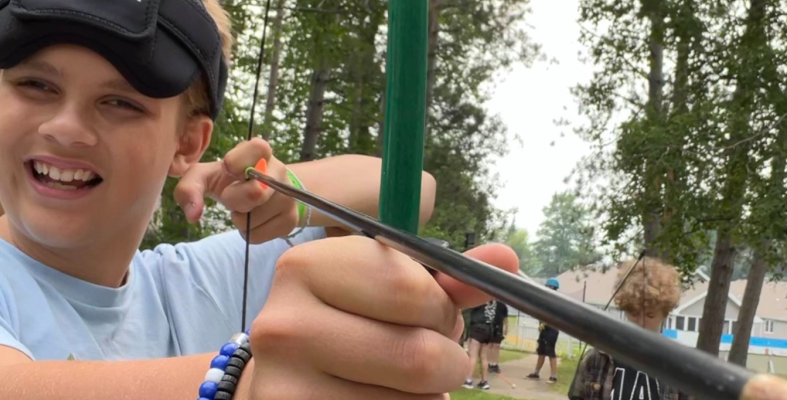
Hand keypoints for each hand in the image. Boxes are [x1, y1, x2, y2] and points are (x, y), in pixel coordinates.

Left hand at [173, 139, 298, 242]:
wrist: (259, 192)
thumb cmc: (228, 179)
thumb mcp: (204, 176)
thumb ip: (190, 187)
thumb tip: (193, 215)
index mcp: (260, 151)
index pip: (258, 148)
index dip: (236, 162)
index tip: (228, 170)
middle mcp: (280, 170)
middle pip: (255, 193)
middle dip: (233, 200)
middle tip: (231, 196)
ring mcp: (289, 196)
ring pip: (253, 220)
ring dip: (239, 219)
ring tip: (244, 207)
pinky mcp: (290, 220)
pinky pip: (258, 236)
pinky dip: (248, 232)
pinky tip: (252, 220)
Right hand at [243, 237, 519, 398]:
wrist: (279, 384)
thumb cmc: (346, 325)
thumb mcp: (387, 290)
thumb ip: (445, 278)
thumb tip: (507, 260)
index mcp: (305, 268)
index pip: (414, 291)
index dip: (440, 309)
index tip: (426, 313)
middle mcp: (284, 327)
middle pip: (420, 357)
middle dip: (445, 362)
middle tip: (429, 359)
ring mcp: (284, 388)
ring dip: (428, 398)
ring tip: (397, 385)